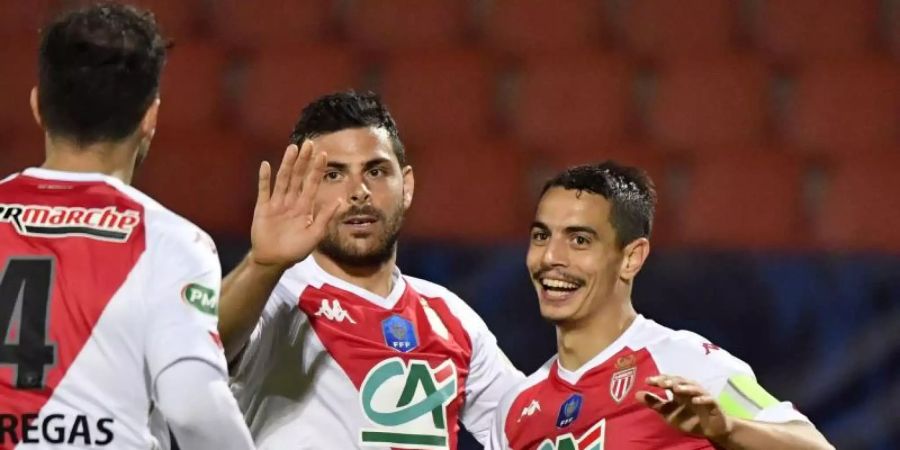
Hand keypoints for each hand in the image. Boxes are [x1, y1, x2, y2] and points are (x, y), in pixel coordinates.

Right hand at [249, 142, 340, 267]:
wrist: (274, 261)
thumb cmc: (296, 250)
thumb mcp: (315, 235)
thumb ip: (326, 217)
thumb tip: (341, 200)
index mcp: (305, 207)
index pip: (313, 184)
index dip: (317, 169)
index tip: (323, 154)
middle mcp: (292, 201)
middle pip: (298, 176)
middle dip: (304, 160)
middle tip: (308, 143)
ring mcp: (277, 203)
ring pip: (283, 180)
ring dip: (287, 164)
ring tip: (292, 148)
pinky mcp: (263, 208)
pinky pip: (264, 191)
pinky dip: (264, 178)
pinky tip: (265, 165)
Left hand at [636, 375, 733, 441]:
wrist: (711, 429)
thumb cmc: (689, 418)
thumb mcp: (668, 412)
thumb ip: (654, 403)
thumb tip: (636, 394)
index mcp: (679, 390)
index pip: (668, 381)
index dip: (659, 379)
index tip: (647, 380)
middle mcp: (690, 390)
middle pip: (681, 381)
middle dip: (671, 381)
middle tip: (661, 382)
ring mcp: (703, 396)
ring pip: (694, 388)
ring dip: (685, 387)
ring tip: (676, 388)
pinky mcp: (713, 405)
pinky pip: (709, 400)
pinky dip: (702, 399)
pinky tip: (695, 400)